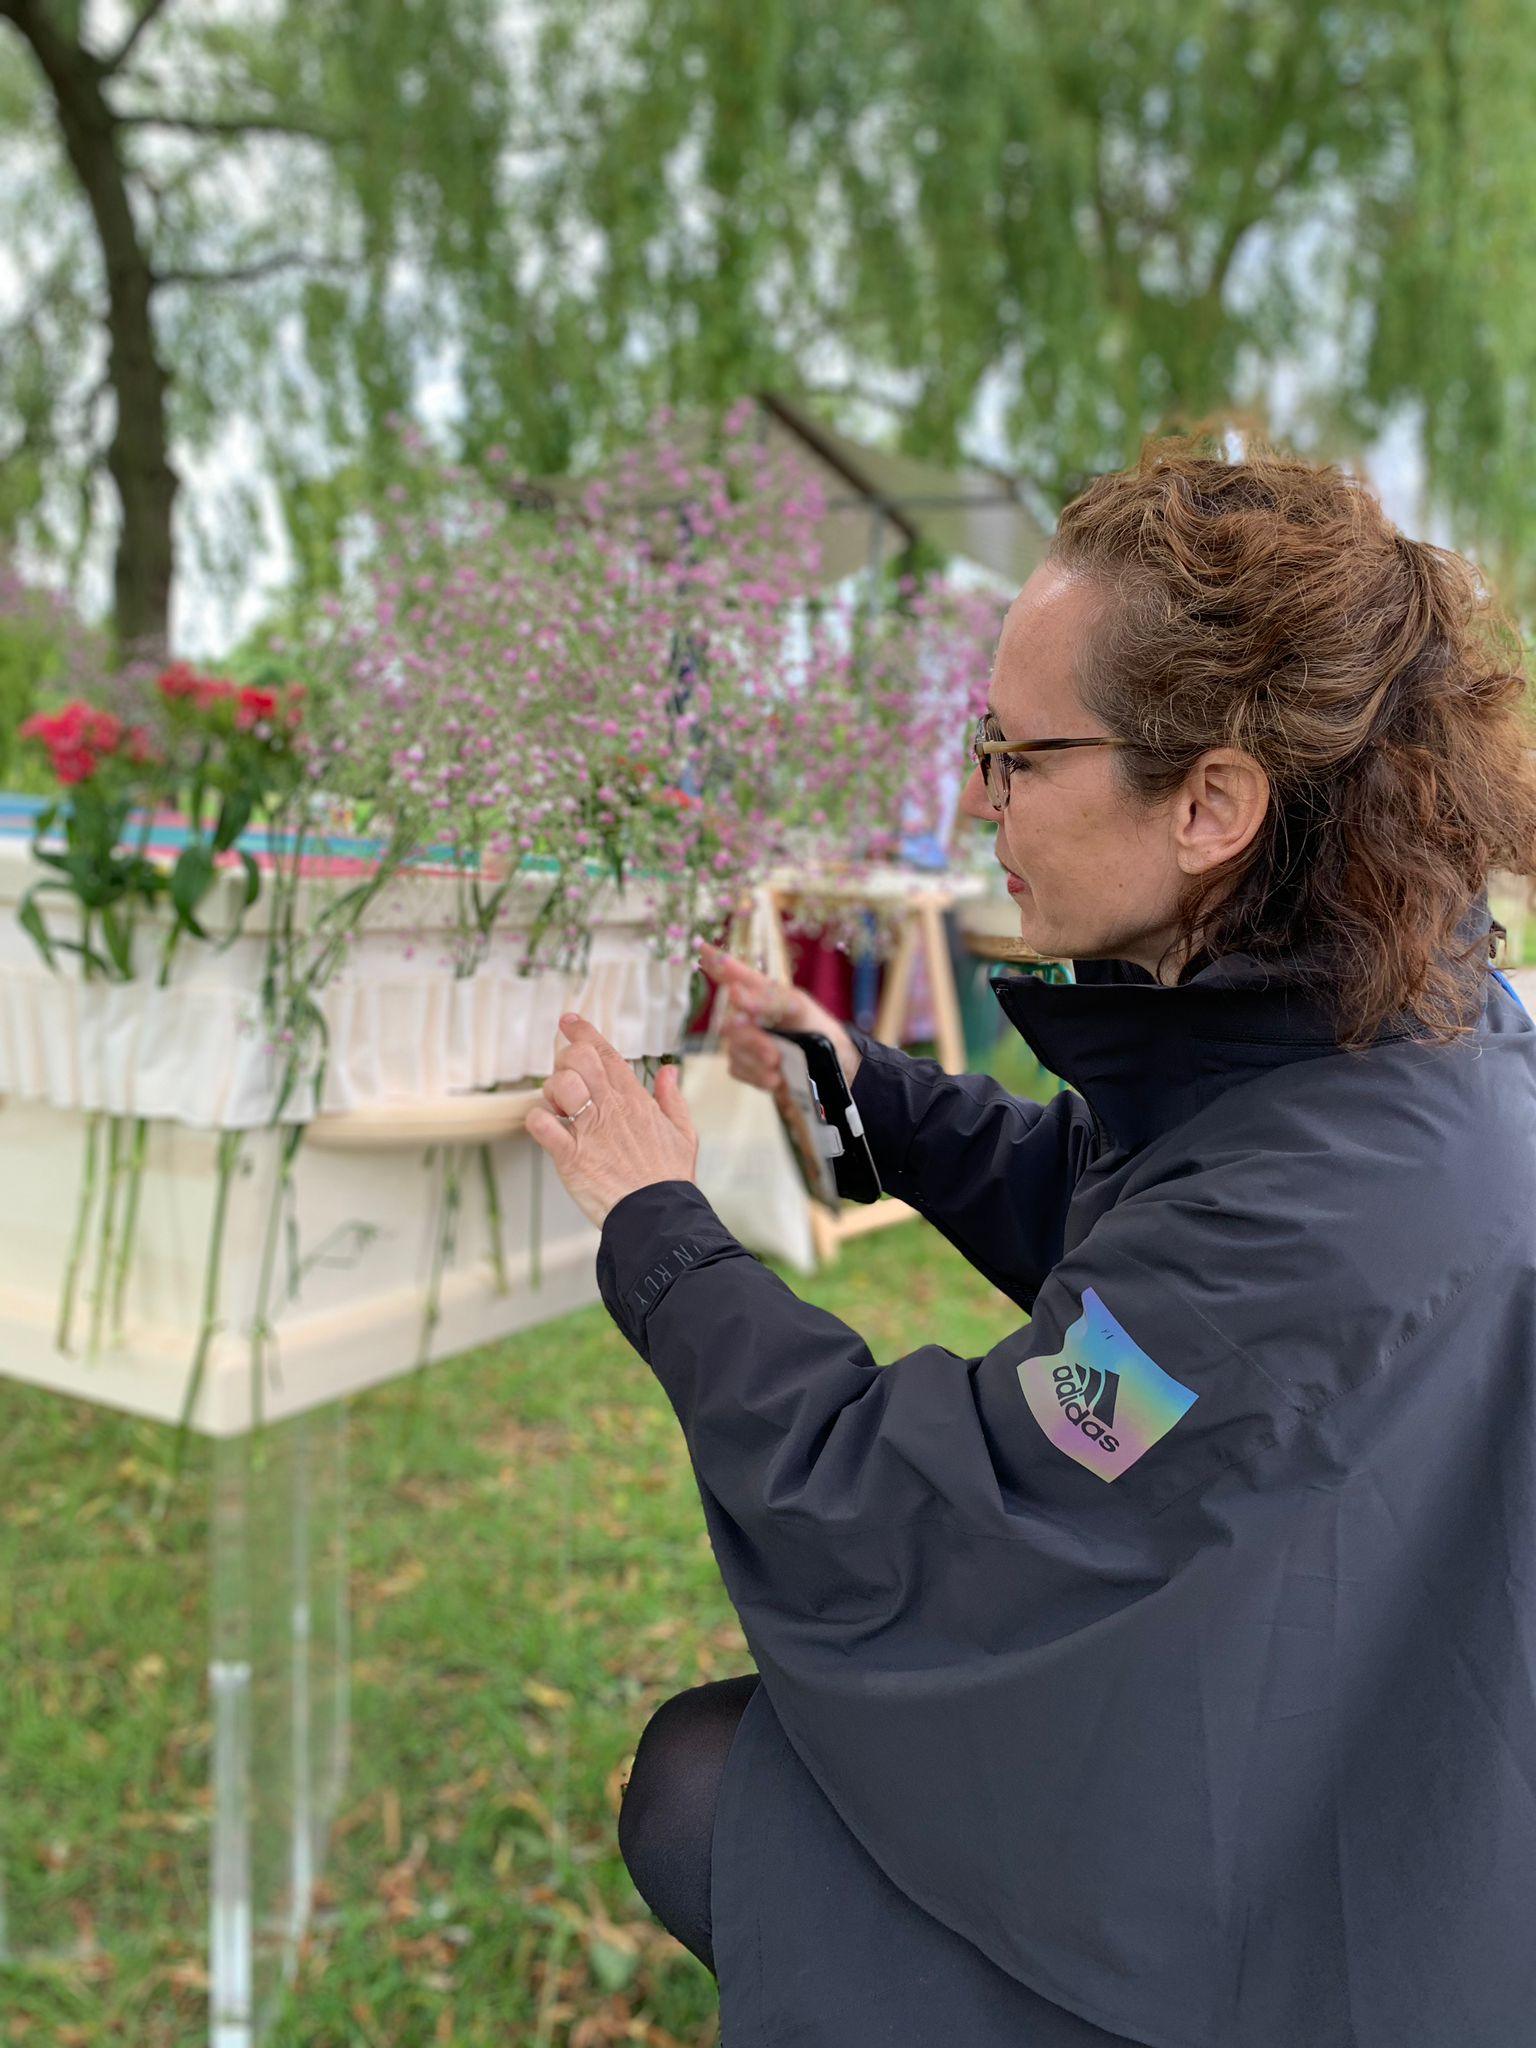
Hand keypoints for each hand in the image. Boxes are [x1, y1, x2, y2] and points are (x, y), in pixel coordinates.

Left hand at [524, 1012, 698, 1228]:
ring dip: (551, 1091)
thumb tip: (669, 1070)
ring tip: (557, 1106)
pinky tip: (545, 1127)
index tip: (568, 1021)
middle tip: (564, 1075)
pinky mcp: (571, 1156)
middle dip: (564, 1059)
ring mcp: (589, 1130)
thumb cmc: (669, 1178)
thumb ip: (673, 1097)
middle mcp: (611, 1108)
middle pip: (579, 1059)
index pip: (606, 1053)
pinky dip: (537, 1120)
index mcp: (635, 1100)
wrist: (660, 1215)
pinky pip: (542, 1125)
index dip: (583, 1032)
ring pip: (558, 1086)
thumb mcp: (684, 1132)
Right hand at [697, 940, 861, 1113]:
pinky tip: (776, 1077)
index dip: (716, 962)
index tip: (702, 949)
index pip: (733, 973)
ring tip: (781, 1066)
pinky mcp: (746, 1066)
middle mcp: (749, 1014)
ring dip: (758, 1061)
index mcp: (762, 993)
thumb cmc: (818, 1030)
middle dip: (752, 1041)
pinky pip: (737, 1069)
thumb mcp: (799, 1008)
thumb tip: (735, 995)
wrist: (833, 1070)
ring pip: (733, 1050)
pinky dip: (758, 1076)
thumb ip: (768, 1000)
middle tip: (774, 1054)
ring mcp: (745, 1041)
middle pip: (730, 1024)